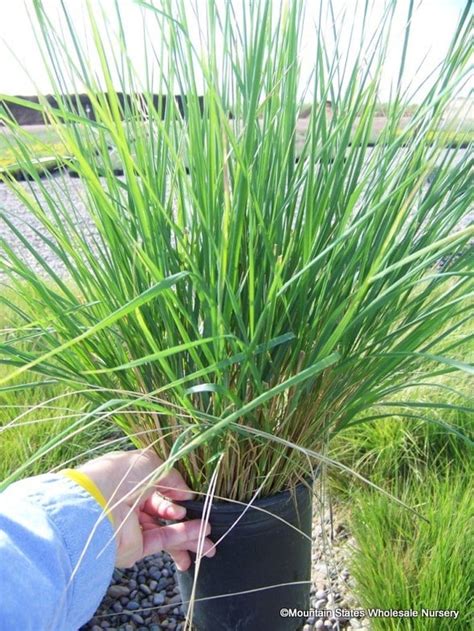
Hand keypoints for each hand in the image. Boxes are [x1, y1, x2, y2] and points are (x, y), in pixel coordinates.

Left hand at [76, 449, 214, 568]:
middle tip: (208, 522)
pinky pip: (163, 540)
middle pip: (164, 513)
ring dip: (190, 532)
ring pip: (167, 530)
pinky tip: (201, 535)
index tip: (191, 498)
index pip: (158, 489)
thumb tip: (184, 493)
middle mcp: (131, 504)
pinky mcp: (134, 547)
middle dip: (187, 518)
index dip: (176, 494)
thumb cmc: (120, 476)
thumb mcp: (152, 464)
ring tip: (209, 539)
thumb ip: (172, 477)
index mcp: (130, 481)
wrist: (96, 504)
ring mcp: (133, 527)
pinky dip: (183, 537)